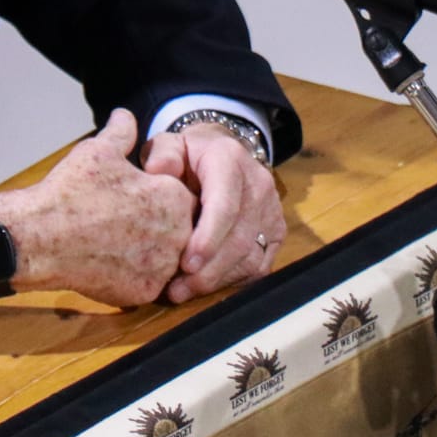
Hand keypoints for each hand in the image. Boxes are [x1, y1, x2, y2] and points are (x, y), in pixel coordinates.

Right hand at [0, 109, 195, 306]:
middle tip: (128, 221)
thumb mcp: (99, 150)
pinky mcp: (146, 292)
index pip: (184, 196)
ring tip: (119, 241)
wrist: (41, 238)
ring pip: (168, 257)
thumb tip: (125, 115)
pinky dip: (136, 274)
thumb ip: (122, 132)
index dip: (160, 196)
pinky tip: (112, 262)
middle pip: (181, 229)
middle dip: (161, 225)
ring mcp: (162, 266)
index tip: (138, 198)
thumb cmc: (71, 192)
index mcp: (172, 196)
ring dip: (152, 251)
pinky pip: (150, 282)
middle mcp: (178, 233)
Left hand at [141, 123, 284, 303]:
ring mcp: (272, 209)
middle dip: (208, 270)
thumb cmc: (189, 154)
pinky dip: (233, 280)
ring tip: (184, 291)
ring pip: (251, 256)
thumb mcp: (170, 144)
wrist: (222, 151)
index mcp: (230, 161)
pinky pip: (259, 265)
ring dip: (217, 280)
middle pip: (239, 238)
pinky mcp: (276, 230)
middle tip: (176, 290)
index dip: (208, 239)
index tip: (185, 264)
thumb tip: (159, 170)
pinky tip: (207, 286)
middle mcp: (258, 184)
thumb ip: (162, 155)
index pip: (225, 205)